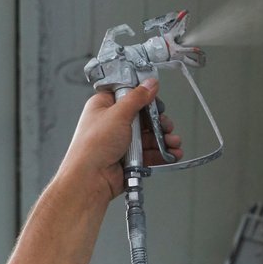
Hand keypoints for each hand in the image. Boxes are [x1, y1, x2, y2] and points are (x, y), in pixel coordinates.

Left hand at [62, 82, 184, 199]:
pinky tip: (171, 153)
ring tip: (173, 142)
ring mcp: (120, 142)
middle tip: (166, 125)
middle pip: (143, 117)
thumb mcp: (117, 114)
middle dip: (159, 122)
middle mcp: (112, 123)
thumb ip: (137, 97)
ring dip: (164, 139)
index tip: (155, 101)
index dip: (144, 97)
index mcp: (104, 107)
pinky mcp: (128, 158)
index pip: (129, 95)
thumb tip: (149, 84)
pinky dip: (161, 153)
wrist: (90, 179)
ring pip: (149, 136)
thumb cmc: (92, 147)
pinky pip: (149, 152)